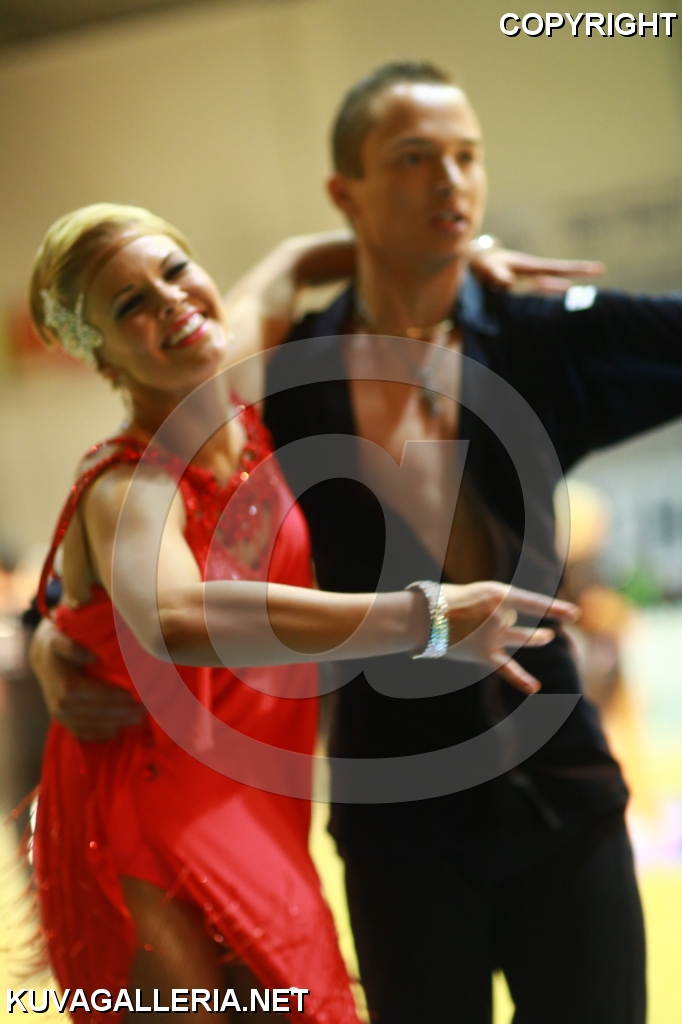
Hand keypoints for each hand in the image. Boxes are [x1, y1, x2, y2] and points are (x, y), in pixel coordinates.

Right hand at [29, 618, 145, 741]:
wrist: (43, 658)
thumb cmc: (58, 646)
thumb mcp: (61, 639)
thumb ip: (72, 647)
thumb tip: (91, 656)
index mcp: (67, 686)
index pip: (98, 695)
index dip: (117, 697)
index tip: (135, 696)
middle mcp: (62, 705)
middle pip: (98, 713)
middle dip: (123, 713)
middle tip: (145, 710)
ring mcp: (61, 717)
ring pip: (93, 726)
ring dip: (117, 725)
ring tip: (139, 720)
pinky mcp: (63, 723)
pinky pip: (83, 733)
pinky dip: (101, 735)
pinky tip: (118, 732)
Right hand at [440, 582, 578, 693]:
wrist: (423, 617)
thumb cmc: (445, 601)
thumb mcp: (477, 592)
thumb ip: (496, 605)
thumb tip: (509, 620)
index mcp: (497, 594)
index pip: (534, 603)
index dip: (556, 609)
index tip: (576, 614)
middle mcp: (498, 615)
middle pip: (513, 618)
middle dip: (503, 617)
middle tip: (492, 616)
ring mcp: (492, 636)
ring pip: (521, 637)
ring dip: (535, 638)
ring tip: (546, 638)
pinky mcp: (484, 655)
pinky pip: (507, 668)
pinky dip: (521, 679)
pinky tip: (535, 688)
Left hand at [470, 246, 603, 294]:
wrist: (471, 267)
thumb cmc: (481, 265)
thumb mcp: (488, 268)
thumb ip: (496, 275)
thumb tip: (507, 284)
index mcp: (529, 268)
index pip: (558, 269)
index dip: (578, 270)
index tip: (599, 269)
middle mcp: (532, 277)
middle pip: (560, 279)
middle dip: (578, 280)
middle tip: (600, 279)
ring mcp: (528, 285)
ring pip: (551, 292)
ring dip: (564, 297)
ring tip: (583, 303)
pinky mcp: (520, 296)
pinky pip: (538, 301)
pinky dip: (547, 307)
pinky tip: (557, 316)